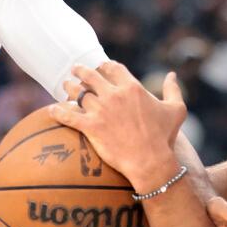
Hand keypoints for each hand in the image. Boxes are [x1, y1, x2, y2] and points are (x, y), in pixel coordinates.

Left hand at [53, 62, 186, 189]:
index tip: (101, 66)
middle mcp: (114, 95)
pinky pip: (68, 116)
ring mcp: (100, 110)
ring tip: (64, 85)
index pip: (113, 68)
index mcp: (132, 88)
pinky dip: (57, 112)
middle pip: (91, 76)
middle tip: (75, 70)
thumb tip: (172, 74)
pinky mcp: (90, 127)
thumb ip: (173, 89)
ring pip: (78, 93)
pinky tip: (50, 110)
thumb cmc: (164, 137)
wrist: (150, 161)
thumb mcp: (176, 110)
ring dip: (69, 87)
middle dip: (81, 71)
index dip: (105, 65)